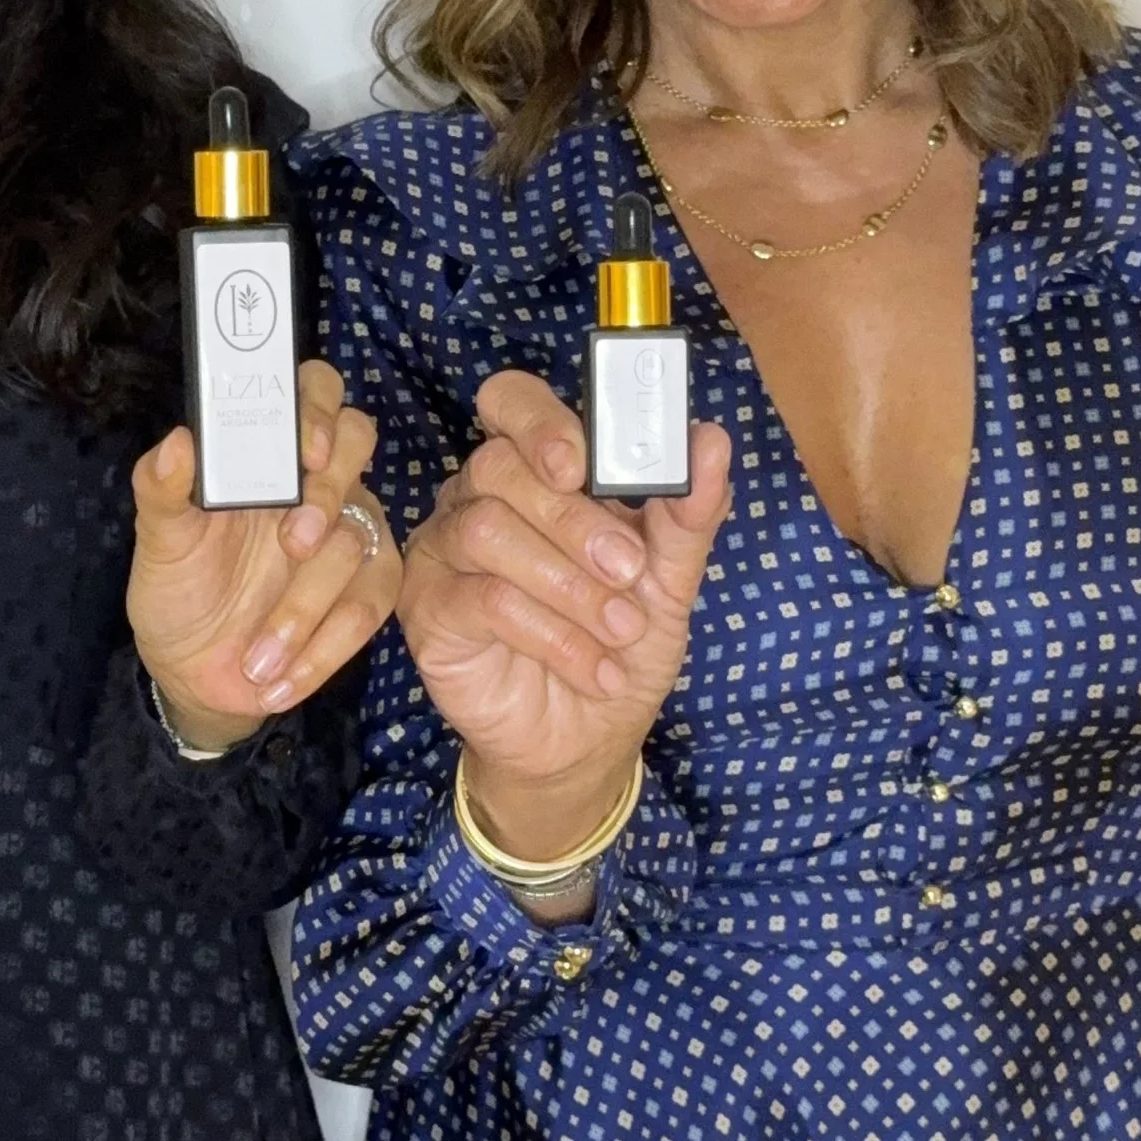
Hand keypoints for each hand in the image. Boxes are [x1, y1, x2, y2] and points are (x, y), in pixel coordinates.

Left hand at [129, 359, 400, 750]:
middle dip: (329, 490)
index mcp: (263, 455)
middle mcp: (314, 481)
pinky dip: (322, 649)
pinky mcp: (368, 587)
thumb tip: (176, 442)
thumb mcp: (160, 544)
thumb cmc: (179, 591)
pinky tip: (278, 679)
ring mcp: (348, 531)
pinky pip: (368, 607)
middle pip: (357, 437)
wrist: (194, 672)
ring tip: (256, 656)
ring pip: (357, 539)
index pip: (310, 391)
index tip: (302, 452)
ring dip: (304, 605)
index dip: (316, 407)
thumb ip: (162, 490)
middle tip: (292, 543)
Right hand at [398, 370, 732, 862]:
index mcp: (538, 471)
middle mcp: (479, 498)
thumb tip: (710, 439)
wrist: (589, 739)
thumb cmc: (621, 644)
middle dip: (575, 521)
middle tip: (631, 573)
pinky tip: (593, 667)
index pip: (511, 401)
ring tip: (621, 630)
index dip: (540, 421)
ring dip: (568, 584)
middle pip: (499, 466)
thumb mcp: (671, 579)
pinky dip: (550, 633)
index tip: (582, 465)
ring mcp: (446, 552)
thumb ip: (688, 512)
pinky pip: (482, 598)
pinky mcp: (430, 611)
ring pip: (486, 529)